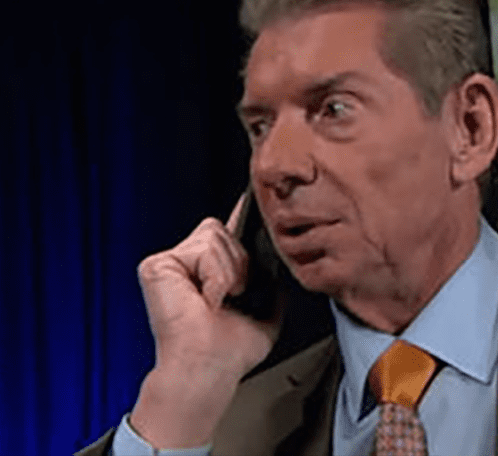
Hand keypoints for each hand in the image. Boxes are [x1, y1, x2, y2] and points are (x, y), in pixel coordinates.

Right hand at [130, 194, 284, 447]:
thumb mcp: (267, 308)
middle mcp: (189, 260)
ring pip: (216, 237)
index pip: (228, 230)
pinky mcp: (157, 264)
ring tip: (217, 300)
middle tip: (232, 295)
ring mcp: (171, 260)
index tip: (250, 188)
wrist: (210, 367)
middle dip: (240, 263)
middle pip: (225, 230)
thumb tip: (282, 262)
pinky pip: (203, 251)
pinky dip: (214, 278)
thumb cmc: (231, 349)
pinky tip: (204, 299)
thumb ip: (272, 282)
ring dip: (228, 273)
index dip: (240, 211)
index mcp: (213, 268)